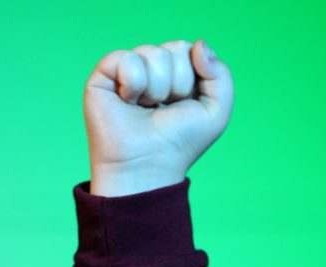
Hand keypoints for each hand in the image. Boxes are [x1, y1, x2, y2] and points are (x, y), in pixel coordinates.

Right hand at [83, 39, 233, 196]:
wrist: (150, 164)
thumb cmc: (181, 141)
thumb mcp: (217, 110)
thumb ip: (221, 74)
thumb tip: (198, 43)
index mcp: (177, 73)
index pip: (189, 49)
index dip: (195, 75)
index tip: (188, 102)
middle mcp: (151, 68)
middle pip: (175, 48)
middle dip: (179, 84)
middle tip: (166, 108)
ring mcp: (127, 70)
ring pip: (152, 53)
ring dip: (158, 89)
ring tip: (147, 108)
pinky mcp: (104, 75)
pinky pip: (126, 58)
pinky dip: (134, 84)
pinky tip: (129, 101)